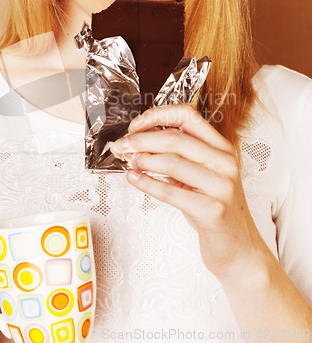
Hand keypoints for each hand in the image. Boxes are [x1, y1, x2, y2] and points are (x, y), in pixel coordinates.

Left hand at [110, 104, 269, 280]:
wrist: (239, 247)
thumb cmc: (214, 208)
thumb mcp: (201, 174)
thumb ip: (178, 155)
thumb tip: (139, 140)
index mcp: (222, 147)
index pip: (188, 115)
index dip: (157, 115)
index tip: (135, 124)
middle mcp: (224, 162)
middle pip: (174, 137)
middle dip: (140, 139)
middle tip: (122, 144)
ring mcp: (221, 186)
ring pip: (171, 162)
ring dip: (142, 159)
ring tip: (129, 161)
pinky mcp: (212, 210)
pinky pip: (170, 192)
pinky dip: (147, 183)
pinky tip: (134, 179)